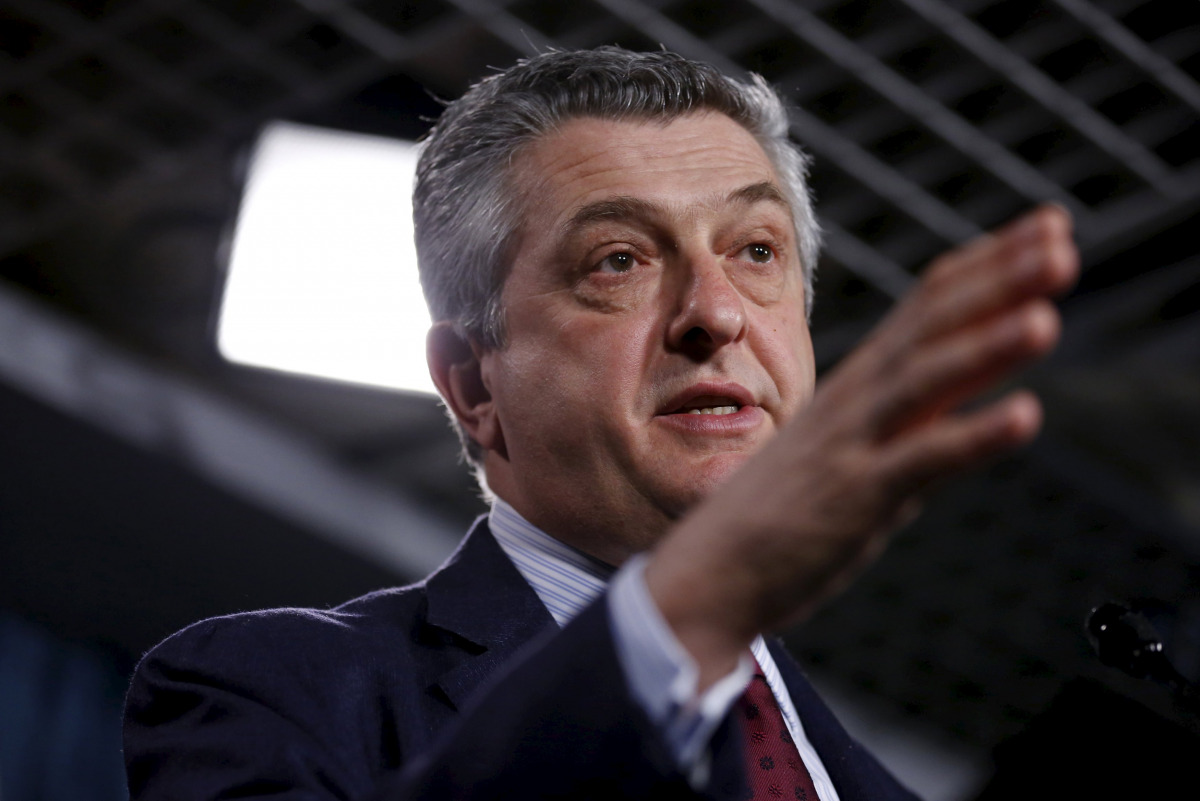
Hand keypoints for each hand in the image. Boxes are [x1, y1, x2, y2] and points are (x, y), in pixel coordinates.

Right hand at [646, 204, 1079, 687]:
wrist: (706, 572)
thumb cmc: (774, 515)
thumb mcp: (843, 447)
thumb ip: (903, 417)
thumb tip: (962, 394)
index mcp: (856, 386)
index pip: (925, 306)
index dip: (987, 263)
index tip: (1048, 225)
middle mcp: (855, 402)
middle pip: (930, 326)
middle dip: (999, 280)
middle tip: (1062, 238)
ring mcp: (852, 446)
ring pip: (924, 381)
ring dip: (986, 344)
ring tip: (1047, 313)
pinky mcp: (853, 499)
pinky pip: (920, 461)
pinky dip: (973, 436)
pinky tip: (1026, 415)